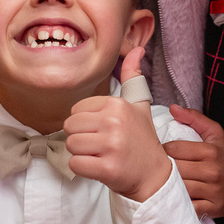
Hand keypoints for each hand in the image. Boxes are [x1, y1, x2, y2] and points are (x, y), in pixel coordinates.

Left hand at [64, 47, 170, 201]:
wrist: (154, 174)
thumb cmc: (141, 139)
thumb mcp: (139, 105)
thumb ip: (133, 76)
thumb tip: (138, 49)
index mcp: (117, 104)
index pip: (76, 110)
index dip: (86, 123)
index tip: (105, 130)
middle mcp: (114, 122)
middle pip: (70, 127)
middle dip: (81, 138)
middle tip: (102, 145)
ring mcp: (111, 146)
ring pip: (71, 145)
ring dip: (82, 154)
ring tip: (102, 155)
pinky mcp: (107, 168)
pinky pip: (75, 164)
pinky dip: (84, 169)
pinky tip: (101, 167)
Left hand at [164, 106, 223, 217]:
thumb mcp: (214, 134)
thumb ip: (194, 118)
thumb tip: (173, 108)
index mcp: (210, 152)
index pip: (174, 149)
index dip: (163, 150)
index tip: (161, 152)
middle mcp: (212, 171)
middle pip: (175, 169)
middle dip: (163, 168)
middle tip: (156, 168)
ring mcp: (212, 191)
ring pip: (179, 188)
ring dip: (168, 186)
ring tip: (162, 182)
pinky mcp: (211, 207)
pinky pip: (187, 206)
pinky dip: (178, 203)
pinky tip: (173, 198)